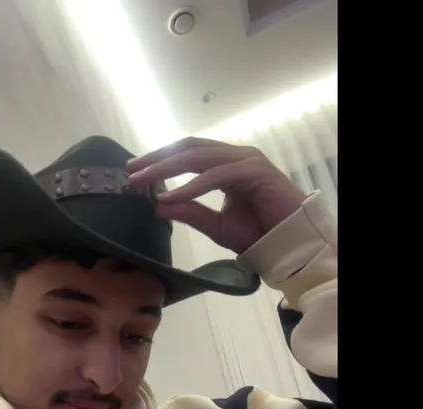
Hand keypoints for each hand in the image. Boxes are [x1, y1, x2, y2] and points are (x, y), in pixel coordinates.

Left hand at [126, 137, 306, 254]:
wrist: (289, 245)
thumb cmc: (259, 234)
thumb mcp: (215, 225)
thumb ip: (189, 212)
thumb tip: (157, 206)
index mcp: (226, 164)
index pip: (188, 152)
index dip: (161, 158)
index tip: (134, 170)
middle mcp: (235, 156)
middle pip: (190, 148)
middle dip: (158, 159)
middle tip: (132, 171)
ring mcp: (246, 160)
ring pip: (200, 157)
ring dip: (168, 168)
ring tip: (145, 180)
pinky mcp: (255, 171)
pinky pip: (217, 175)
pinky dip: (192, 186)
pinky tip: (173, 196)